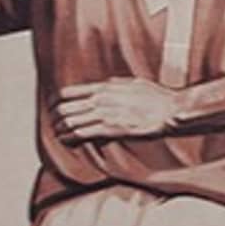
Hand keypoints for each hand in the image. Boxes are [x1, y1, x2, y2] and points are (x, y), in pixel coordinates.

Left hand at [57, 78, 181, 138]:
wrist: (170, 110)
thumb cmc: (156, 98)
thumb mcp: (132, 84)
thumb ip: (115, 86)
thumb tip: (105, 86)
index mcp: (104, 87)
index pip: (69, 92)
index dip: (57, 102)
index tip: (53, 108)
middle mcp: (101, 99)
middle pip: (66, 108)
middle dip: (56, 118)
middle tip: (54, 124)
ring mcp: (106, 114)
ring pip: (71, 122)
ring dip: (61, 130)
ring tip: (58, 134)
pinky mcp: (112, 129)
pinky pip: (83, 133)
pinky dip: (71, 138)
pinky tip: (67, 141)